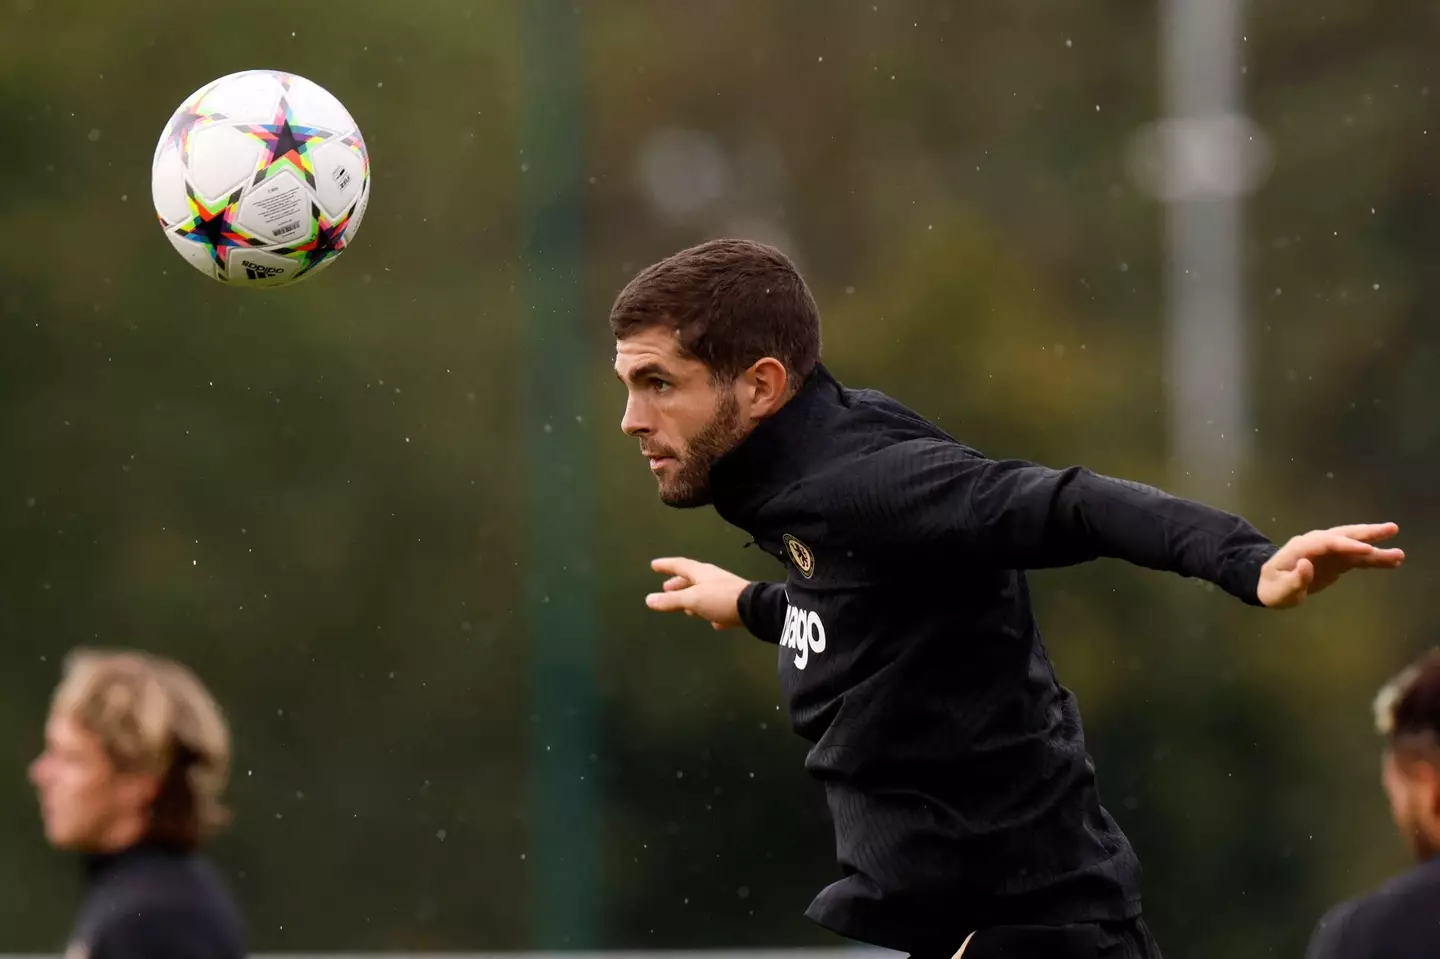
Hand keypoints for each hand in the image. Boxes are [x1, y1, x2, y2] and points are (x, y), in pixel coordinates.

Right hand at [645, 557, 749, 629]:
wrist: (755, 608)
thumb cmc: (720, 599)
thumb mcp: (693, 600)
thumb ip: (671, 601)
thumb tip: (649, 599)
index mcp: (701, 572)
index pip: (679, 565)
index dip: (666, 565)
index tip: (654, 565)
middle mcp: (712, 578)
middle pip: (691, 579)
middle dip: (678, 584)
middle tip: (666, 588)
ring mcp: (725, 591)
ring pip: (704, 593)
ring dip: (693, 598)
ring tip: (684, 607)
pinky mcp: (735, 605)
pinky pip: (718, 607)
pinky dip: (711, 611)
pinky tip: (712, 621)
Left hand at [1257, 522, 1403, 608]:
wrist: (1271, 586)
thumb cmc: (1273, 588)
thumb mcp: (1278, 590)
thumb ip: (1293, 580)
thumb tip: (1306, 564)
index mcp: (1301, 547)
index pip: (1326, 542)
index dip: (1346, 545)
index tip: (1367, 550)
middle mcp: (1316, 544)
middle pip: (1343, 535)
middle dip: (1367, 533)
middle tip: (1392, 529)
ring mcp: (1328, 552)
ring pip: (1354, 546)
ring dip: (1376, 548)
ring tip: (1399, 554)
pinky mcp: (1336, 561)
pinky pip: (1357, 559)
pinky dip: (1373, 560)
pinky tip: (1392, 562)